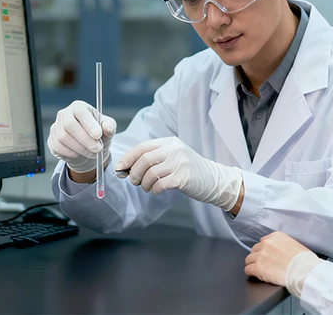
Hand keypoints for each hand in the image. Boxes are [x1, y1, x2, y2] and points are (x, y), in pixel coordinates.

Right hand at [47, 101, 116, 172]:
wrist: (88, 148)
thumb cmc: (98, 134)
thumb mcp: (108, 129)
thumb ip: (109, 127)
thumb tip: (107, 128)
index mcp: (79, 107)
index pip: (81, 112)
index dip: (89, 124)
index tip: (98, 135)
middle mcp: (65, 114)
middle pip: (69, 125)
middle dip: (85, 139)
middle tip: (98, 149)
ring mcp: (56, 126)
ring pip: (63, 137)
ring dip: (80, 148)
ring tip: (92, 152)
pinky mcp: (52, 139)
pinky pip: (58, 147)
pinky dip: (71, 153)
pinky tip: (80, 153)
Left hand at [115, 137, 242, 210]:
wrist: (213, 179)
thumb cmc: (188, 170)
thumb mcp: (172, 157)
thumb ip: (153, 159)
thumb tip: (125, 168)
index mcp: (169, 142)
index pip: (142, 147)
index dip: (127, 158)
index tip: (119, 168)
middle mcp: (175, 150)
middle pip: (144, 160)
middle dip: (134, 173)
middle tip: (134, 181)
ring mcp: (180, 163)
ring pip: (150, 174)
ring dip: (144, 184)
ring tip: (147, 187)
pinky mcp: (184, 177)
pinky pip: (160, 185)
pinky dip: (154, 190)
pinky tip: (157, 191)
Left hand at [245, 232, 312, 286]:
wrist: (305, 271)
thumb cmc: (304, 261)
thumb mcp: (294, 245)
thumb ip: (282, 245)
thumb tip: (279, 251)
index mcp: (276, 236)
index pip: (263, 241)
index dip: (264, 250)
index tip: (267, 255)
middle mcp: (267, 243)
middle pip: (254, 250)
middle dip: (258, 257)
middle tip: (264, 264)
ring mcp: (261, 255)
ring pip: (249, 259)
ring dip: (253, 265)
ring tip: (259, 271)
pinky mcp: (258, 267)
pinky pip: (248, 270)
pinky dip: (251, 273)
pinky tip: (255, 276)